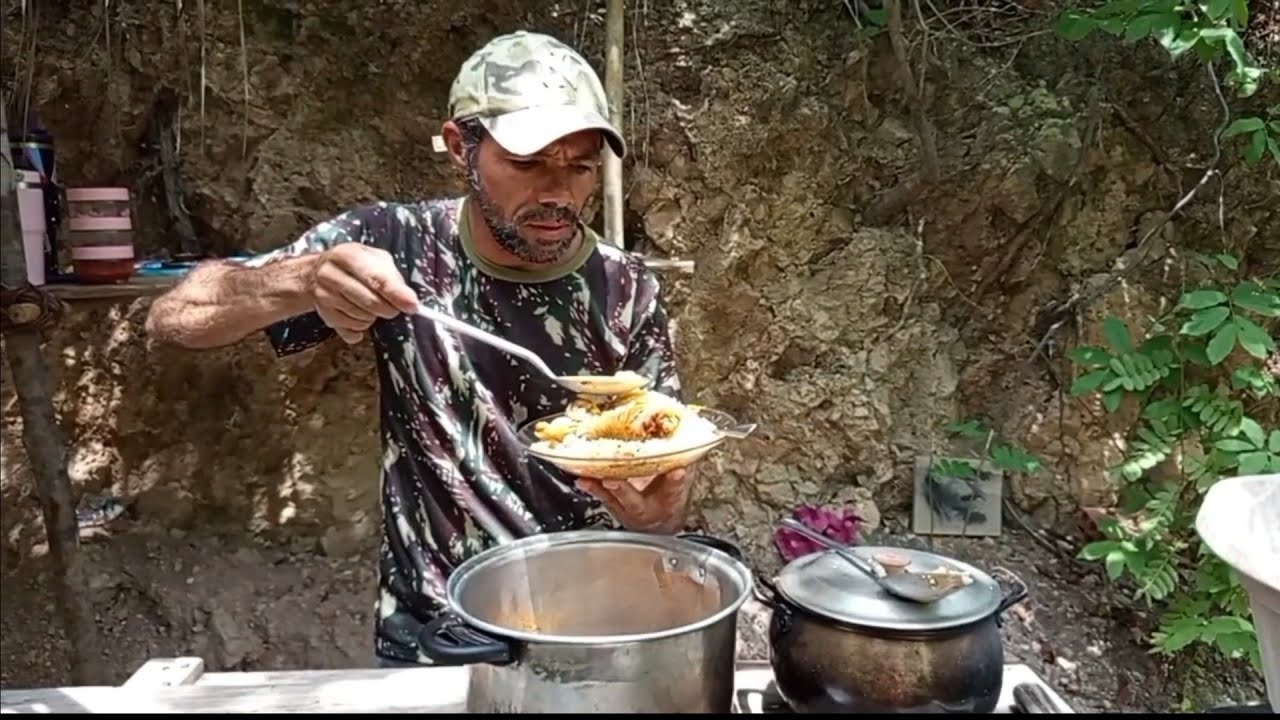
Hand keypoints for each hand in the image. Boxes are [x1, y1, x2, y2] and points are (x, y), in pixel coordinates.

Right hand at [311, 244, 419, 343]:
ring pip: (362, 318)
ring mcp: (323, 296)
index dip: (396, 294)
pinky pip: (352, 329)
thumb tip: (408, 300)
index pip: (376, 278)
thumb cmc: (355, 265)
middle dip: (389, 308)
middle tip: (393, 305)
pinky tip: (358, 313)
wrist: (317, 271)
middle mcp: (330, 274)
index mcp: (346, 255)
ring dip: (374, 316)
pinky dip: (362, 326)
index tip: (412, 305)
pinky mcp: (323, 314)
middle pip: (370, 302)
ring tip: (369, 303)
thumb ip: (392, 277)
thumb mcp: (375, 259)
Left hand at [576, 467, 694, 533]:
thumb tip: (691, 437)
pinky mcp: (613, 506)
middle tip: (612, 480)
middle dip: (623, 490)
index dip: (675, 481)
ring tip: (587, 479)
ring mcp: (626, 509)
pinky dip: (591, 487)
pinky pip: (601, 497)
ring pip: (612, 500)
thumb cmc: (669, 499)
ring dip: (599, 489)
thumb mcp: (682, 484)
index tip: (677, 471)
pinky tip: (581, 479)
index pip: (674, 490)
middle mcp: (646, 509)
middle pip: (634, 501)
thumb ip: (685, 464)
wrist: (659, 523)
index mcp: (669, 501)